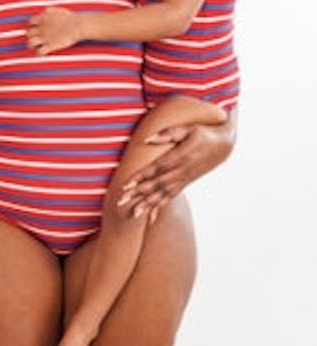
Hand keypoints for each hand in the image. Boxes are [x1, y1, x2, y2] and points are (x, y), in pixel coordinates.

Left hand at [27, 8, 79, 54]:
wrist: (77, 26)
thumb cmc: (71, 18)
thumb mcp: (59, 11)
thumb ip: (50, 10)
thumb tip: (46, 11)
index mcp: (44, 19)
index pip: (31, 22)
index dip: (32, 26)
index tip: (36, 29)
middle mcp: (42, 28)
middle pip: (29, 33)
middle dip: (30, 36)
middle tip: (35, 39)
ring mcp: (45, 37)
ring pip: (31, 42)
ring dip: (31, 46)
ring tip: (35, 48)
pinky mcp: (50, 45)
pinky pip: (40, 52)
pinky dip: (39, 54)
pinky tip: (41, 56)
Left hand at [118, 119, 235, 218]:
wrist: (224, 144)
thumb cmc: (204, 132)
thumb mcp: (188, 128)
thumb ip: (167, 134)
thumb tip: (146, 139)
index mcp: (180, 157)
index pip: (155, 169)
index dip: (140, 177)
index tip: (126, 185)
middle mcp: (181, 171)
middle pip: (155, 184)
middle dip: (137, 194)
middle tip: (121, 202)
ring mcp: (184, 179)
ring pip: (162, 194)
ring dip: (147, 204)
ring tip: (134, 214)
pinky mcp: (186, 182)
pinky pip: (171, 197)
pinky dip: (159, 206)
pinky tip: (150, 217)